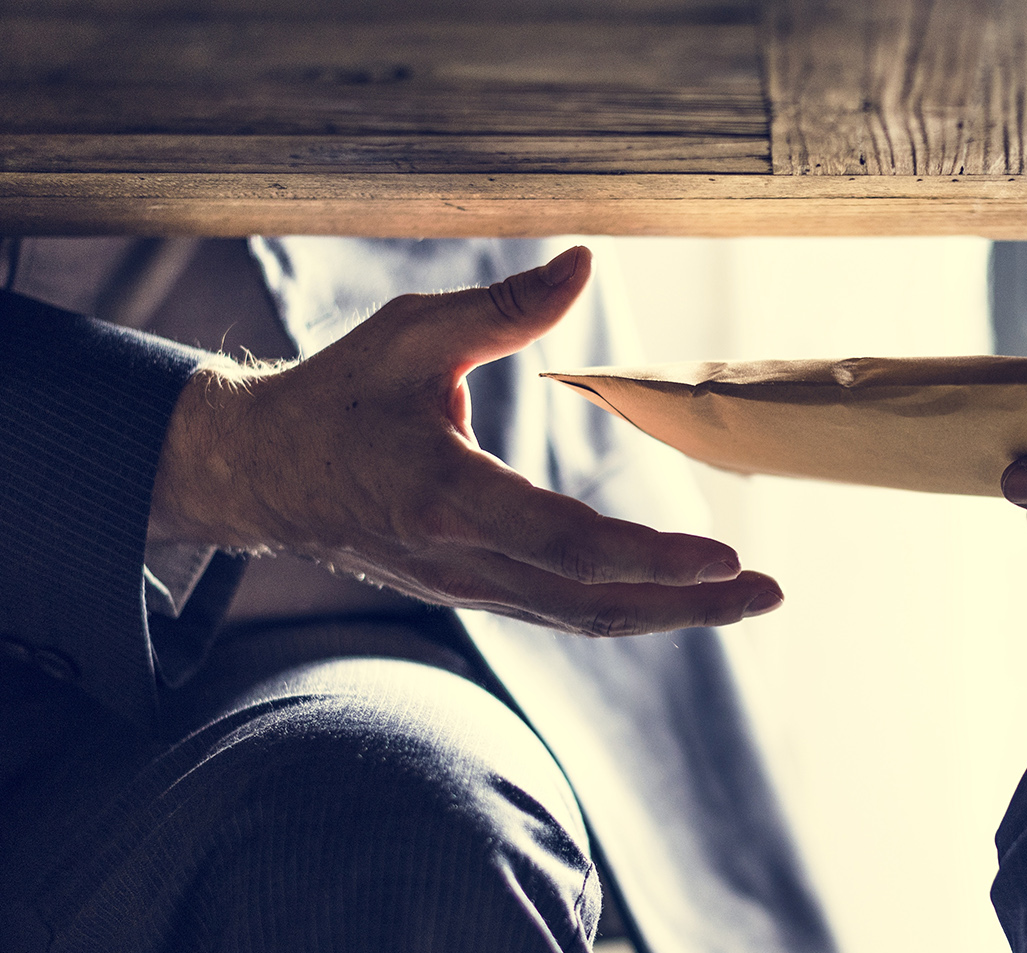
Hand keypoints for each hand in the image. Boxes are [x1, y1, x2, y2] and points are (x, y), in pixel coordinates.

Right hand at [149, 246, 782, 635]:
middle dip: (688, 605)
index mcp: (447, 498)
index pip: (570, 544)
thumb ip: (503, 307)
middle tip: (768, 593)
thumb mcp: (410, 334)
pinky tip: (678, 597)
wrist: (258, 475)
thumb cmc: (335, 396)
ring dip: (668, 615)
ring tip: (744, 600)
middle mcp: (463, 560)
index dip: (652, 558)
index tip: (725, 557)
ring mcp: (468, 588)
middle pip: (594, 603)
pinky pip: (562, 611)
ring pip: (583, 618)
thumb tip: (584, 261)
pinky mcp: (473, 592)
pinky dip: (626, 609)